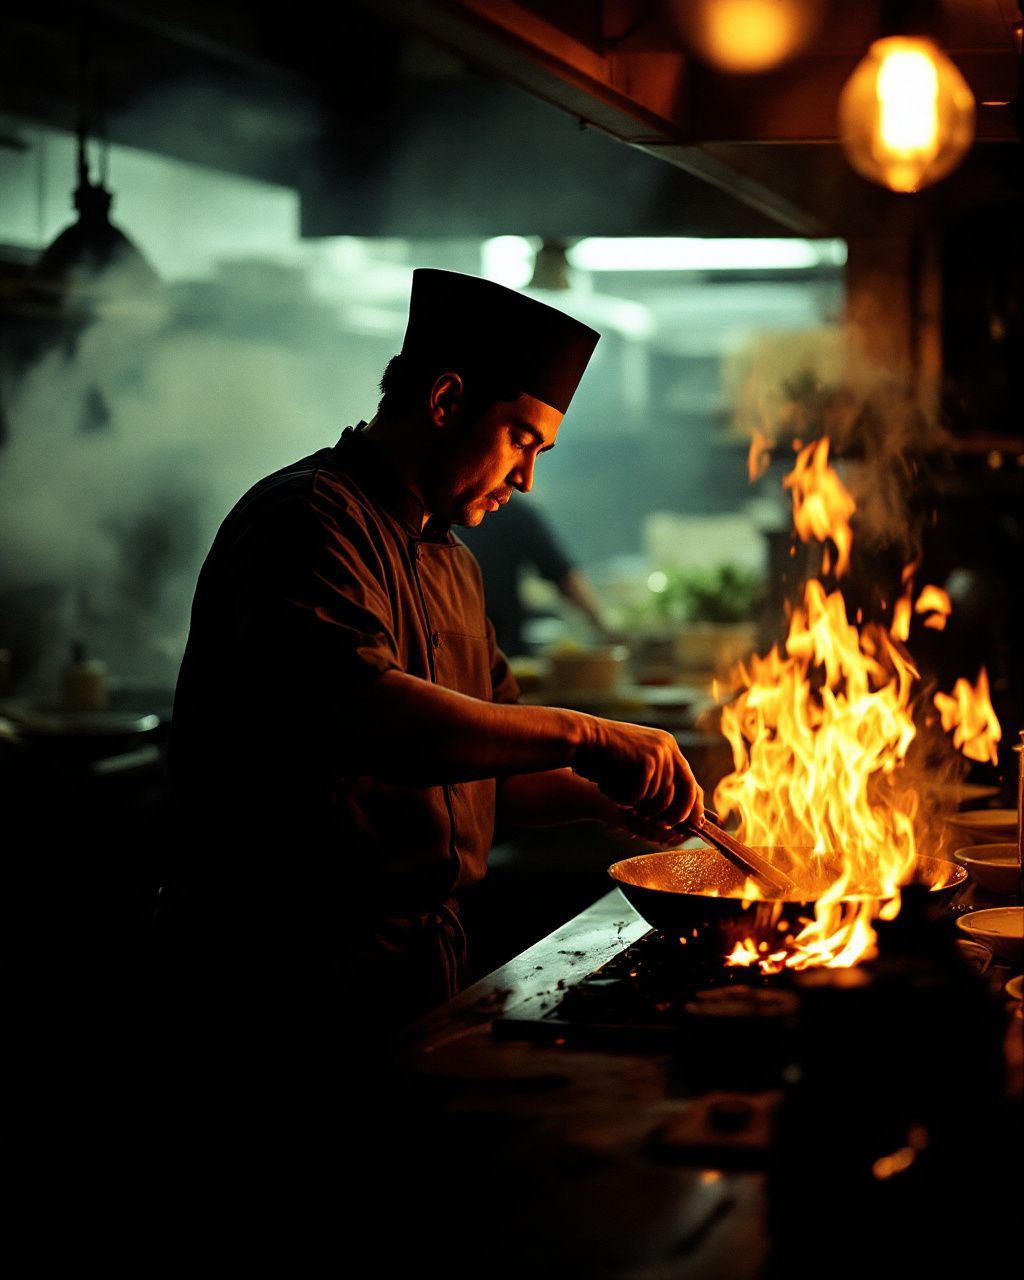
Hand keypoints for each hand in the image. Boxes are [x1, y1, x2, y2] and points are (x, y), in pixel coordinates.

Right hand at [574, 716, 703, 832]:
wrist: (582, 738)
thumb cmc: (604, 756)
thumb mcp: (637, 762)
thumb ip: (658, 778)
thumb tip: (682, 812)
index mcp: (668, 747)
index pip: (690, 783)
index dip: (690, 807)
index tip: (687, 825)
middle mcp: (668, 749)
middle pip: (683, 795)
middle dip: (671, 816)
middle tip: (655, 825)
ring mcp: (659, 754)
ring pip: (659, 800)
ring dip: (638, 807)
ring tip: (619, 796)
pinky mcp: (646, 762)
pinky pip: (640, 797)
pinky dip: (624, 799)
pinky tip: (610, 788)